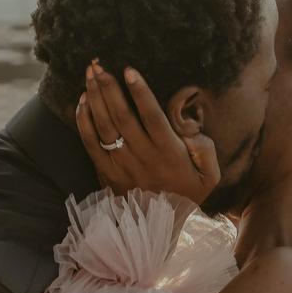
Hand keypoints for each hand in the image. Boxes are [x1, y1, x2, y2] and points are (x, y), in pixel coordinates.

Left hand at [75, 61, 219, 204]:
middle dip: (109, 87)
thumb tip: (189, 128)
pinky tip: (82, 102)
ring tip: (89, 74)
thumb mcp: (209, 175)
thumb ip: (205, 148)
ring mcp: (121, 164)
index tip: (129, 70)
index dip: (140, 92)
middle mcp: (143, 156)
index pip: (152, 116)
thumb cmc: (186, 194)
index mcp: (168, 152)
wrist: (159, 228)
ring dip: (95, 98)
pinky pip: (90, 143)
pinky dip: (84, 121)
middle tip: (99, 64)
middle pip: (122, 116)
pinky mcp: (106, 172)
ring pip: (105, 126)